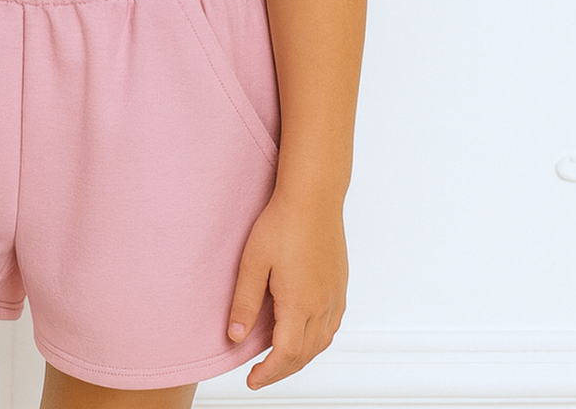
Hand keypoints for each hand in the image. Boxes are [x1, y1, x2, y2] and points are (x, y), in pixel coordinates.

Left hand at [227, 194, 347, 389]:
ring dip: (301, 357)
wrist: (313, 196)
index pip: (286, 355)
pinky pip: (332, 326)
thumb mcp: (253, 262)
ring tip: (280, 358)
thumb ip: (244, 303)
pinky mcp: (340, 285)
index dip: (268, 373)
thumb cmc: (282, 222)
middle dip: (282, 369)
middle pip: (305, 354)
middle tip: (261, 373)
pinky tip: (305, 334)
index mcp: (299, 304)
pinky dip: (317, 340)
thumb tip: (235, 337)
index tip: (252, 379)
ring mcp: (335, 296)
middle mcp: (322, 305)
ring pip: (321, 342)